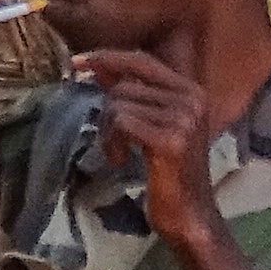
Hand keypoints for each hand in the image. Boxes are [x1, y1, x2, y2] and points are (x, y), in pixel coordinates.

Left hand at [69, 48, 225, 245]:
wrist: (187, 211)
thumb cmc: (167, 170)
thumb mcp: (150, 124)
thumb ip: (129, 94)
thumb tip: (97, 67)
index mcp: (192, 91)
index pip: (143, 61)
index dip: (108, 57)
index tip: (77, 61)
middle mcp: (193, 99)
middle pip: (124, 86)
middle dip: (107, 112)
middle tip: (112, 140)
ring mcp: (184, 119)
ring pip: (119, 105)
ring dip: (108, 131)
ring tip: (119, 152)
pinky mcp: (171, 140)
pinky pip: (121, 123)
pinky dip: (111, 141)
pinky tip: (119, 160)